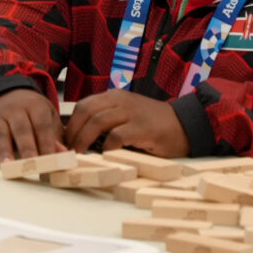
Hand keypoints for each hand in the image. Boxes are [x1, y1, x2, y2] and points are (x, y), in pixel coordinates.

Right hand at [0, 88, 63, 166]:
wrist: (6, 92)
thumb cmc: (32, 111)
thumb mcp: (48, 117)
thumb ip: (55, 136)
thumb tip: (63, 154)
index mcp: (35, 106)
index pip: (42, 126)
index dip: (47, 144)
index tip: (52, 162)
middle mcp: (15, 109)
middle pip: (21, 130)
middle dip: (27, 148)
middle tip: (31, 165)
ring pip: (1, 134)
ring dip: (4, 151)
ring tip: (8, 165)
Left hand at [65, 88, 189, 157]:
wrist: (186, 125)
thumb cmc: (154, 124)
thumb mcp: (127, 115)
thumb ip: (107, 121)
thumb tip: (80, 139)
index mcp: (115, 96)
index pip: (84, 105)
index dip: (71, 124)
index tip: (65, 141)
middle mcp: (121, 100)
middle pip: (86, 111)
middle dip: (73, 132)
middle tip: (68, 150)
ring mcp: (132, 112)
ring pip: (97, 122)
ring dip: (84, 140)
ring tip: (80, 154)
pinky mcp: (143, 128)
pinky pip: (116, 136)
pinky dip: (106, 147)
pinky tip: (105, 155)